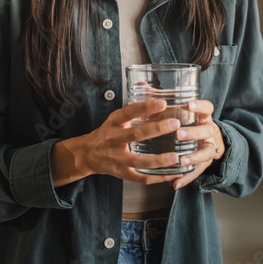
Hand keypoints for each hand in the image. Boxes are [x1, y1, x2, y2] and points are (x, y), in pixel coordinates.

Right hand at [51, 100, 184, 186]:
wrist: (87, 154)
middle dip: (156, 129)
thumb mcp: (115, 117)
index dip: (145, 107)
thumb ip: (133, 106)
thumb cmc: (108, 133)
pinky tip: (171, 175)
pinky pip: (140, 178)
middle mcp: (113, 140)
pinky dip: (156, 178)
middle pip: (135, 134)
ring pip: (137, 161)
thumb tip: (146, 84)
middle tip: (175, 124)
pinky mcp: (121, 173)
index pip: (129, 112)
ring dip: (157, 160)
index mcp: (113, 122)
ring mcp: (116, 158)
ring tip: (175, 156)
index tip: (162, 103)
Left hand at [171, 99, 223, 189]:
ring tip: (181, 160)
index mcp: (202, 116)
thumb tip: (141, 86)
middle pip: (207, 130)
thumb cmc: (188, 122)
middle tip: (178, 133)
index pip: (207, 108)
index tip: (188, 105)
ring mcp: (208, 147)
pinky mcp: (203, 163)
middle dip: (193, 132)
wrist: (209, 141)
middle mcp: (208, 131)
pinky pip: (196, 172)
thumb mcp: (180, 110)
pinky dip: (186, 178)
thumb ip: (162, 99)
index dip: (200, 106)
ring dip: (193, 156)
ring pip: (205, 153)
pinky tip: (176, 183)